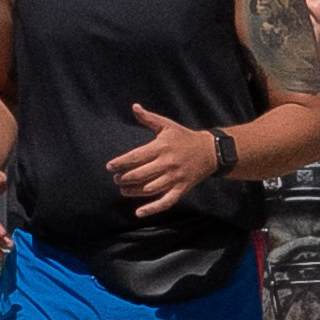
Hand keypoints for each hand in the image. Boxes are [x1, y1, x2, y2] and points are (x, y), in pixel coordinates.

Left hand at [107, 107, 224, 218]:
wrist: (210, 151)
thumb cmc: (184, 137)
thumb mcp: (167, 125)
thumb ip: (149, 118)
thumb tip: (134, 107)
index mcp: (162, 147)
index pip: (136, 157)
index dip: (121, 163)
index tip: (109, 166)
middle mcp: (168, 163)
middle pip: (141, 174)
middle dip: (124, 178)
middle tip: (116, 179)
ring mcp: (175, 177)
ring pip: (150, 189)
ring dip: (133, 192)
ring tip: (123, 190)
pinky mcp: (181, 188)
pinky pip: (166, 201)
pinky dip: (152, 209)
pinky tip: (139, 212)